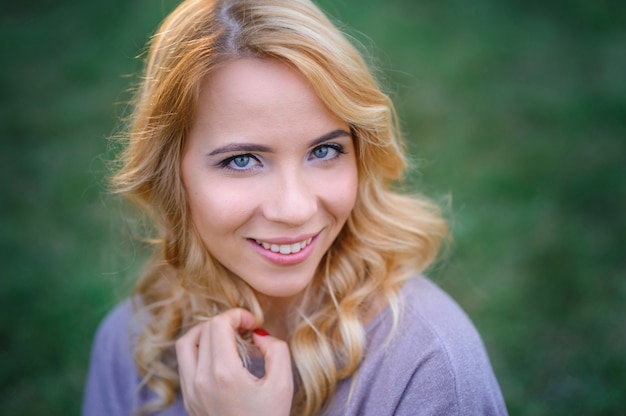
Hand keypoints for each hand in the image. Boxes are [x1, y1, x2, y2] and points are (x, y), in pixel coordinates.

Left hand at [175, 308, 293, 415]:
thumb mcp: (283, 384)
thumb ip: (276, 350)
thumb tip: (259, 335)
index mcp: (223, 373)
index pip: (218, 324)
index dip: (237, 315)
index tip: (254, 323)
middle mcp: (200, 380)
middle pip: (202, 330)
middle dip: (225, 321)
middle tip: (245, 329)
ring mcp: (191, 391)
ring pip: (186, 345)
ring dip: (206, 333)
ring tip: (229, 338)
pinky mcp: (190, 400)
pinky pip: (186, 364)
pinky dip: (200, 351)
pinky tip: (221, 357)